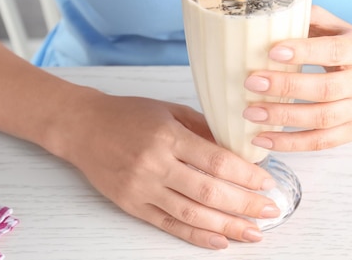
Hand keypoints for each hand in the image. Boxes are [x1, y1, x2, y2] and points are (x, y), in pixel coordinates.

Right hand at [55, 94, 279, 249]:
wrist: (82, 127)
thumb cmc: (127, 114)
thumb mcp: (169, 110)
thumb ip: (203, 128)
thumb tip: (239, 148)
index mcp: (168, 136)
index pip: (216, 161)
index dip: (246, 175)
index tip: (267, 183)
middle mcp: (155, 164)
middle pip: (208, 191)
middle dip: (244, 204)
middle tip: (269, 210)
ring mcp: (142, 188)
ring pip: (192, 214)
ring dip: (227, 226)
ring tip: (253, 232)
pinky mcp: (132, 205)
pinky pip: (169, 225)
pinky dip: (196, 236)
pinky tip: (219, 240)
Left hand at [243, 5, 351, 151]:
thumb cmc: (350, 50)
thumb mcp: (338, 28)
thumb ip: (311, 19)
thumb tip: (273, 11)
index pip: (333, 51)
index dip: (304, 52)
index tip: (272, 51)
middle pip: (325, 89)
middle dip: (285, 87)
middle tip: (251, 82)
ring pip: (321, 120)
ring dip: (282, 118)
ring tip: (250, 112)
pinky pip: (320, 143)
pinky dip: (289, 144)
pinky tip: (262, 139)